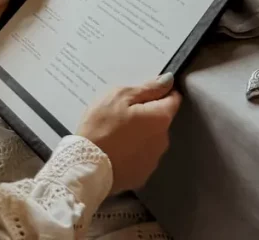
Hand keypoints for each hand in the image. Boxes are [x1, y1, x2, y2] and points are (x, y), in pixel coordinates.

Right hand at [77, 74, 181, 193]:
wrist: (85, 166)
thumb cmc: (102, 126)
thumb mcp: (120, 97)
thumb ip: (148, 88)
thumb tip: (168, 81)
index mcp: (160, 119)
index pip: (174, 99)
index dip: (161, 92)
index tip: (144, 93)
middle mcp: (163, 141)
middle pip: (161, 120)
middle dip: (147, 114)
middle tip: (123, 113)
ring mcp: (153, 161)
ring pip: (151, 140)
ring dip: (141, 134)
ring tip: (117, 133)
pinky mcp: (141, 176)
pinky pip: (142, 157)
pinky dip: (133, 152)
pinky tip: (117, 150)